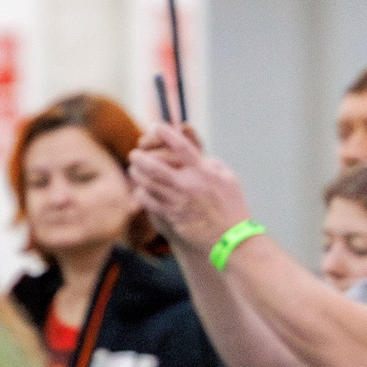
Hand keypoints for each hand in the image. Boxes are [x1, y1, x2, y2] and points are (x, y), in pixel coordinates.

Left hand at [126, 123, 251, 255]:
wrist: (230, 240)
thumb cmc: (232, 208)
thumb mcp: (228, 178)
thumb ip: (209, 164)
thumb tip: (195, 154)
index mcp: (203, 172)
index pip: (180, 146)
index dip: (165, 134)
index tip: (155, 126)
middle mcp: (187, 185)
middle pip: (155, 166)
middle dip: (141, 158)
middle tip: (134, 154)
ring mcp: (177, 202)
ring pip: (148, 184)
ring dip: (138, 175)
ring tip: (133, 170)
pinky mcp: (171, 218)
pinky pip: (149, 203)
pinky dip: (142, 194)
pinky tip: (140, 191)